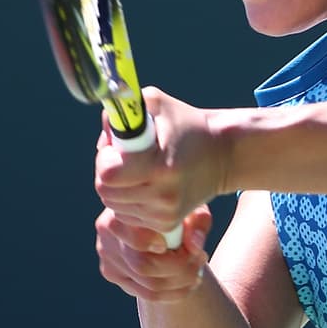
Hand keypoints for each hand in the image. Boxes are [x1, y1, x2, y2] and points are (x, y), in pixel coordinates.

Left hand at [94, 87, 230, 235]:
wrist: (222, 154)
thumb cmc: (187, 124)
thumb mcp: (157, 104)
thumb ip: (123, 111)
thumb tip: (103, 131)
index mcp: (160, 166)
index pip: (107, 173)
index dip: (106, 158)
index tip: (119, 147)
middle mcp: (164, 194)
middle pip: (105, 191)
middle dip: (108, 172)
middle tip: (125, 158)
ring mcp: (166, 212)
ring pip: (114, 206)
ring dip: (118, 188)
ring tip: (139, 170)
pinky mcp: (167, 223)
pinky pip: (128, 215)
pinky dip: (129, 201)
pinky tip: (146, 185)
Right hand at [95, 205, 211, 301]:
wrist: (154, 213)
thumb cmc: (175, 205)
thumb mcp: (193, 208)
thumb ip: (198, 221)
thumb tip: (196, 245)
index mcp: (123, 210)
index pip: (135, 238)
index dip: (163, 249)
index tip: (187, 246)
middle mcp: (107, 232)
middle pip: (143, 266)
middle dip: (180, 269)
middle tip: (202, 258)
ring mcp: (106, 255)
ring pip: (148, 285)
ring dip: (181, 282)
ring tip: (199, 268)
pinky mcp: (111, 272)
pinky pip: (146, 294)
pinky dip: (174, 293)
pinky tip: (189, 282)